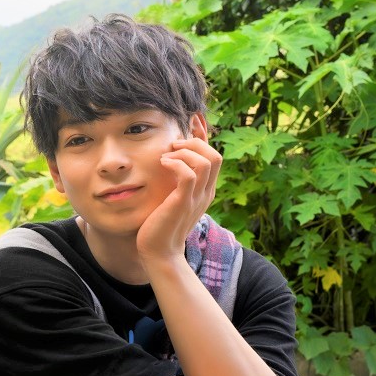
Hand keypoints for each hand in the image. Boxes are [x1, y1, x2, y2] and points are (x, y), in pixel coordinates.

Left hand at [136, 136, 221, 264]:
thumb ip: (175, 181)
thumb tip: (167, 159)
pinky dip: (176, 164)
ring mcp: (197, 198)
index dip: (203, 136)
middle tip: (173, 146)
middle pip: (216, 155)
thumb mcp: (171, 197)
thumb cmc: (161, 224)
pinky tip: (163, 165)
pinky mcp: (183, 203)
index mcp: (205, 189)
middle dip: (195, 142)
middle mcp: (206, 192)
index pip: (213, 155)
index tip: (189, 123)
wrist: (159, 252)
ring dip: (185, 152)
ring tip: (167, 157)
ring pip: (207, 161)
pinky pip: (189, 174)